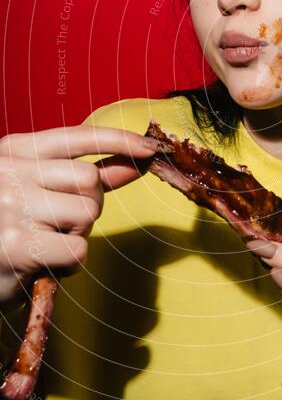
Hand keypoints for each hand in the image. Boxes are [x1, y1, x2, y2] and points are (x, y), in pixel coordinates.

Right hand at [0, 125, 158, 303]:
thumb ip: (80, 177)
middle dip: (89, 205)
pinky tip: (42, 263)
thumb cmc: (3, 230)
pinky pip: (79, 248)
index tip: (148, 149)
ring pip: (88, 212)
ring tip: (45, 242)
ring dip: (78, 234)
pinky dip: (69, 263)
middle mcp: (11, 172)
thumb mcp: (33, 190)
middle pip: (90, 180)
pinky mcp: (19, 245)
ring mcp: (13, 207)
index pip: (78, 136)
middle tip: (57, 224)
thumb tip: (133, 162)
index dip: (119, 141)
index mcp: (13, 151)